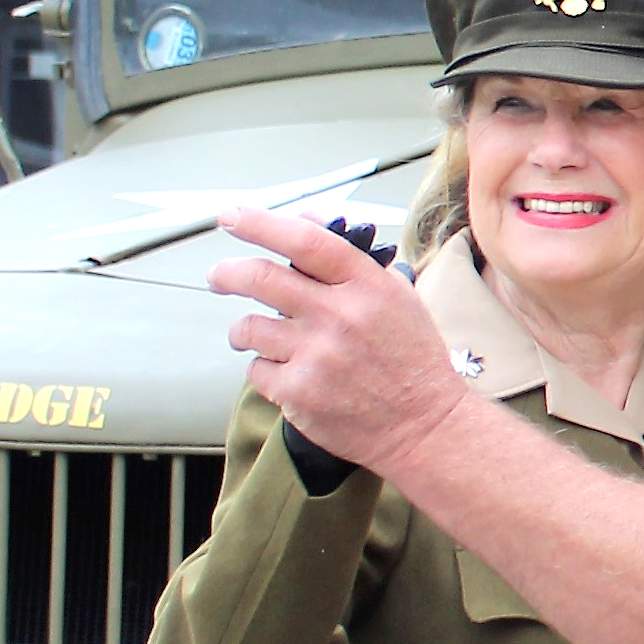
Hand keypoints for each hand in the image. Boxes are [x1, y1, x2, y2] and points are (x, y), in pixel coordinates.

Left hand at [209, 204, 478, 469]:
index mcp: (367, 286)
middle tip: (218, 277)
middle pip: (260, 278)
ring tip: (250, 335)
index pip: (304, 241)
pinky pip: (257, 370)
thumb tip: (306, 218)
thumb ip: (352, 257)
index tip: (230, 216)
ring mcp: (317, 356)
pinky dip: (265, 369)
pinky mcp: (299, 393)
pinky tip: (287, 373)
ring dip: (242, 329)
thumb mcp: (398, 297)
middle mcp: (340, 316)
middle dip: (226, 273)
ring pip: (249, 327)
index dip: (260, 223)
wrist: (425, 427)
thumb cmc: (412, 360)